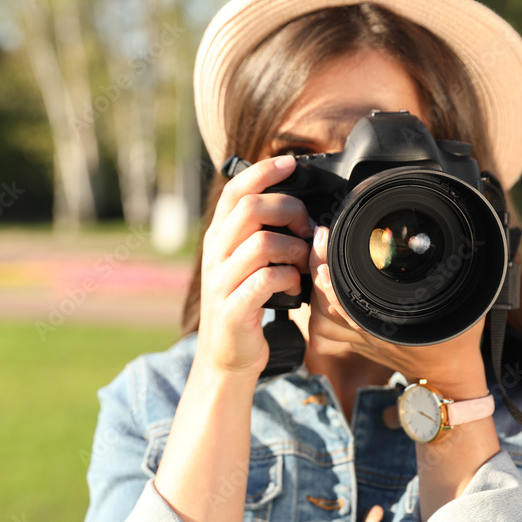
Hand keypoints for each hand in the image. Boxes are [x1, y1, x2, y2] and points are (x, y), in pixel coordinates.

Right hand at [195, 155, 312, 379]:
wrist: (226, 358)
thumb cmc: (245, 305)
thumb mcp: (244, 264)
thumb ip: (258, 234)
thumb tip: (295, 206)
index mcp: (218, 238)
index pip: (235, 189)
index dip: (263, 170)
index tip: (291, 163)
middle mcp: (215, 254)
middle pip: (251, 208)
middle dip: (288, 210)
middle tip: (306, 228)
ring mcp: (221, 281)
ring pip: (263, 243)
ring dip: (294, 250)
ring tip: (302, 264)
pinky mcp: (233, 308)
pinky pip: (267, 279)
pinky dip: (289, 279)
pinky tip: (293, 287)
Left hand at [307, 225, 486, 398]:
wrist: (446, 378)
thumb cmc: (455, 340)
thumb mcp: (461, 302)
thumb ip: (453, 272)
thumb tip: (458, 243)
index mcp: (386, 322)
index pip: (344, 296)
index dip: (330, 268)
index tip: (328, 240)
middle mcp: (366, 333)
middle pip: (324, 304)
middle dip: (317, 269)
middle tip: (321, 240)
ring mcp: (359, 340)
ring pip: (320, 319)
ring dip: (315, 291)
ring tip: (320, 259)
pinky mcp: (356, 344)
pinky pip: (325, 330)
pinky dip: (319, 310)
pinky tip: (323, 287)